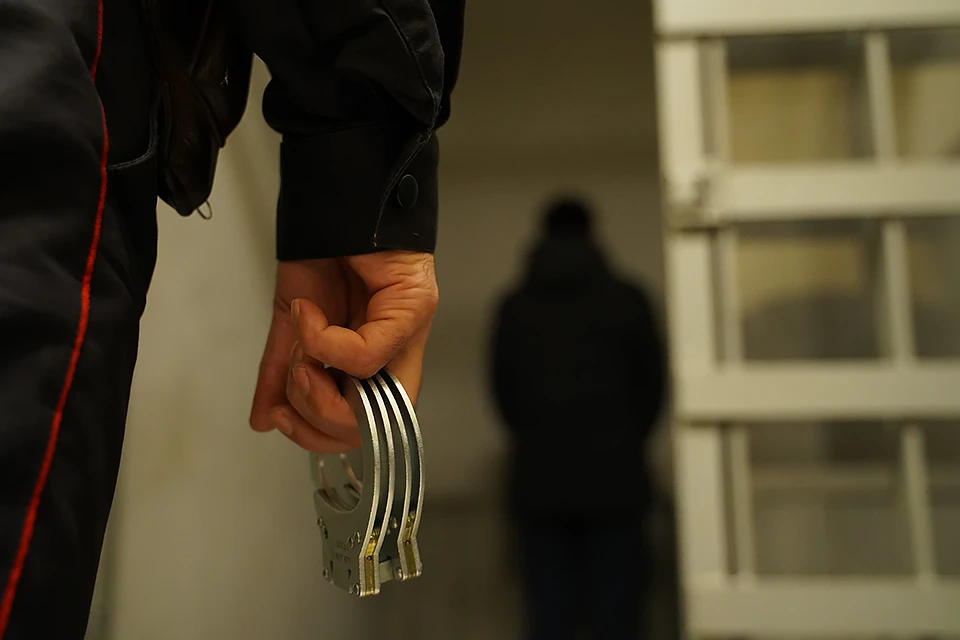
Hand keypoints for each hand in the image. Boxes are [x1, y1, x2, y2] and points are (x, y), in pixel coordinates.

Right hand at [250, 251, 438, 451]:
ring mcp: (410, 332)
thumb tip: (264, 422)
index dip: (322, 436)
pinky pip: (368, 355)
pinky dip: (325, 343)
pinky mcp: (414, 306)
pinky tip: (310, 314)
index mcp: (371, 363)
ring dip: (320, 390)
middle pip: (372, 426)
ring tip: (300, 355)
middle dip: (318, 421)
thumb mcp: (292, 325)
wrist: (331, 199)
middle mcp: (397, 353)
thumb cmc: (321, 254)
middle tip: (295, 383)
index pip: (363, 427)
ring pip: (376, 402)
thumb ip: (280, 373)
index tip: (283, 418)